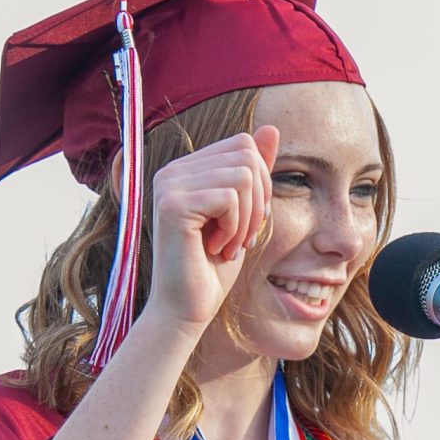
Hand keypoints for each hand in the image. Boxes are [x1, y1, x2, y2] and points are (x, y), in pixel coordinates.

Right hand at [143, 126, 279, 338]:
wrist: (186, 310)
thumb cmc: (213, 268)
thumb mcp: (243, 215)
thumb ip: (254, 173)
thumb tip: (270, 129)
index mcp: (186, 170)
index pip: (243, 145)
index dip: (261, 183)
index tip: (248, 222)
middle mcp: (173, 171)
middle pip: (246, 156)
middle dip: (257, 202)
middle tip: (242, 238)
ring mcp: (169, 185)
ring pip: (242, 176)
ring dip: (247, 219)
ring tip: (230, 246)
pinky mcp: (173, 204)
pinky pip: (230, 197)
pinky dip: (235, 228)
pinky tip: (217, 249)